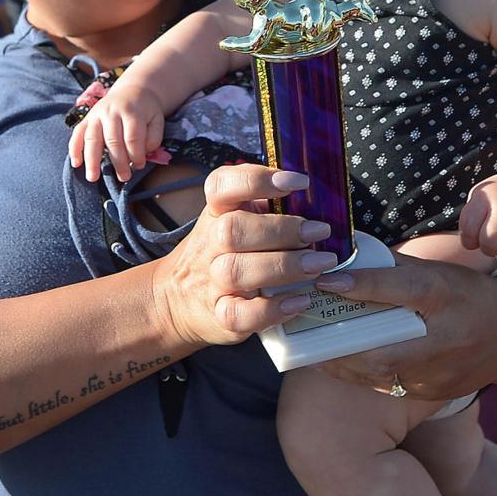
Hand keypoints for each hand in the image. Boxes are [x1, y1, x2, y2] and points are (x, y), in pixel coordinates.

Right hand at [69, 85, 166, 181]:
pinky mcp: (87, 119)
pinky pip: (77, 134)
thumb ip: (154, 137)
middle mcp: (111, 112)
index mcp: (131, 112)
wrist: (132, 91)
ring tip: (93, 178)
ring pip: (92, 138)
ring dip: (92, 160)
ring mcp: (96, 115)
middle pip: (112, 140)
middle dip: (118, 162)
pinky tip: (76, 164)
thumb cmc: (145, 111)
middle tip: (124, 177)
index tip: (140, 165)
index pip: (132, 137)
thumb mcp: (157, 120)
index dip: (136, 155)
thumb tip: (142, 154)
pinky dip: (74, 149)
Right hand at [153, 164, 334, 347]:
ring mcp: (212, 282)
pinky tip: (300, 300)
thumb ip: (265, 208)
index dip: (257, 179)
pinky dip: (273, 309)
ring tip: (319, 264)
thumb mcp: (233, 220)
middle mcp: (210, 244)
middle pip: (233, 229)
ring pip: (237, 271)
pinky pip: (241, 315)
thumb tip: (318, 200)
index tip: (298, 182)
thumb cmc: (220, 254)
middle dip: (281, 229)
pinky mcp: (220, 316)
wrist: (177, 300)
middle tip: (319, 231)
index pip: (222, 186)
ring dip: (284, 266)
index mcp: (216, 213)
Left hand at [308, 254, 496, 397]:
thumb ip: (393, 266)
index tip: (326, 281)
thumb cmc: (468, 291)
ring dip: (345, 365)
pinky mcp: (440, 392)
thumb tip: (345, 253)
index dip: (363, 285)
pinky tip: (341, 367)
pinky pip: (393, 387)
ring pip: (384, 374)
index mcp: (446, 295)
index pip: (402, 288)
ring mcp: (445, 371)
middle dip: (340, 344)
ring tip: (313, 353)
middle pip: (386, 348)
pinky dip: (364, 377)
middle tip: (306, 333)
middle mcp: (448, 336)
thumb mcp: (438, 271)